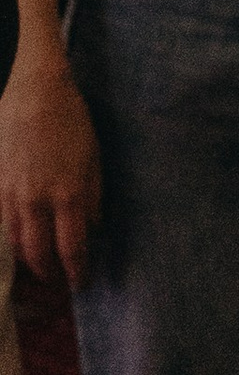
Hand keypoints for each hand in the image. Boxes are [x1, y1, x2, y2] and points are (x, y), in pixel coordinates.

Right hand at [0, 58, 100, 290]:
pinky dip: (4, 239)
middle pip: (37, 255)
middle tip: (57, 281)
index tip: (81, 283)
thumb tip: (91, 230)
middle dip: (48, 275)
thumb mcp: (94, 159)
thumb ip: (92, 198)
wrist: (34, 91)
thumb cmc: (71, 121)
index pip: (72, 249)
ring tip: (35, 267)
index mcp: (68, 194)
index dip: (77, 272)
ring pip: (11, 244)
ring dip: (23, 262)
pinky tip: (11, 244)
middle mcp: (35, 200)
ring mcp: (8, 193)